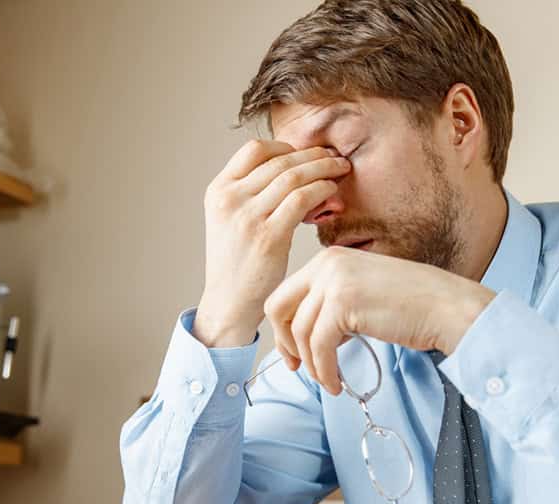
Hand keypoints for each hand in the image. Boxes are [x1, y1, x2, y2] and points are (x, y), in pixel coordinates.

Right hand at [193, 140, 351, 346]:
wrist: (229, 302)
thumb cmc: (237, 263)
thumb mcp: (231, 219)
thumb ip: (252, 193)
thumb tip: (294, 170)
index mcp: (218, 190)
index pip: (254, 150)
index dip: (285, 146)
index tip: (305, 155)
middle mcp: (230, 199)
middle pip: (279, 160)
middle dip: (313, 155)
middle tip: (334, 156)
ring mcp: (248, 216)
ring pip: (293, 175)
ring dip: (323, 168)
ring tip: (340, 169)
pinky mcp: (268, 236)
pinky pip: (302, 199)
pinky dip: (321, 189)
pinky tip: (332, 191)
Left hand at [263, 247, 495, 394]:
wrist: (448, 307)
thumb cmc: (413, 306)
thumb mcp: (363, 293)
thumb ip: (333, 304)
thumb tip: (305, 333)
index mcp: (331, 258)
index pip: (285, 293)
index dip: (283, 328)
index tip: (295, 354)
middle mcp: (328, 263)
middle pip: (278, 307)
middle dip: (284, 343)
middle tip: (297, 368)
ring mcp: (334, 281)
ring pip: (299, 332)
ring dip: (312, 364)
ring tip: (330, 380)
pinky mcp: (344, 303)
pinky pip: (318, 346)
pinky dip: (324, 370)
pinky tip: (337, 383)